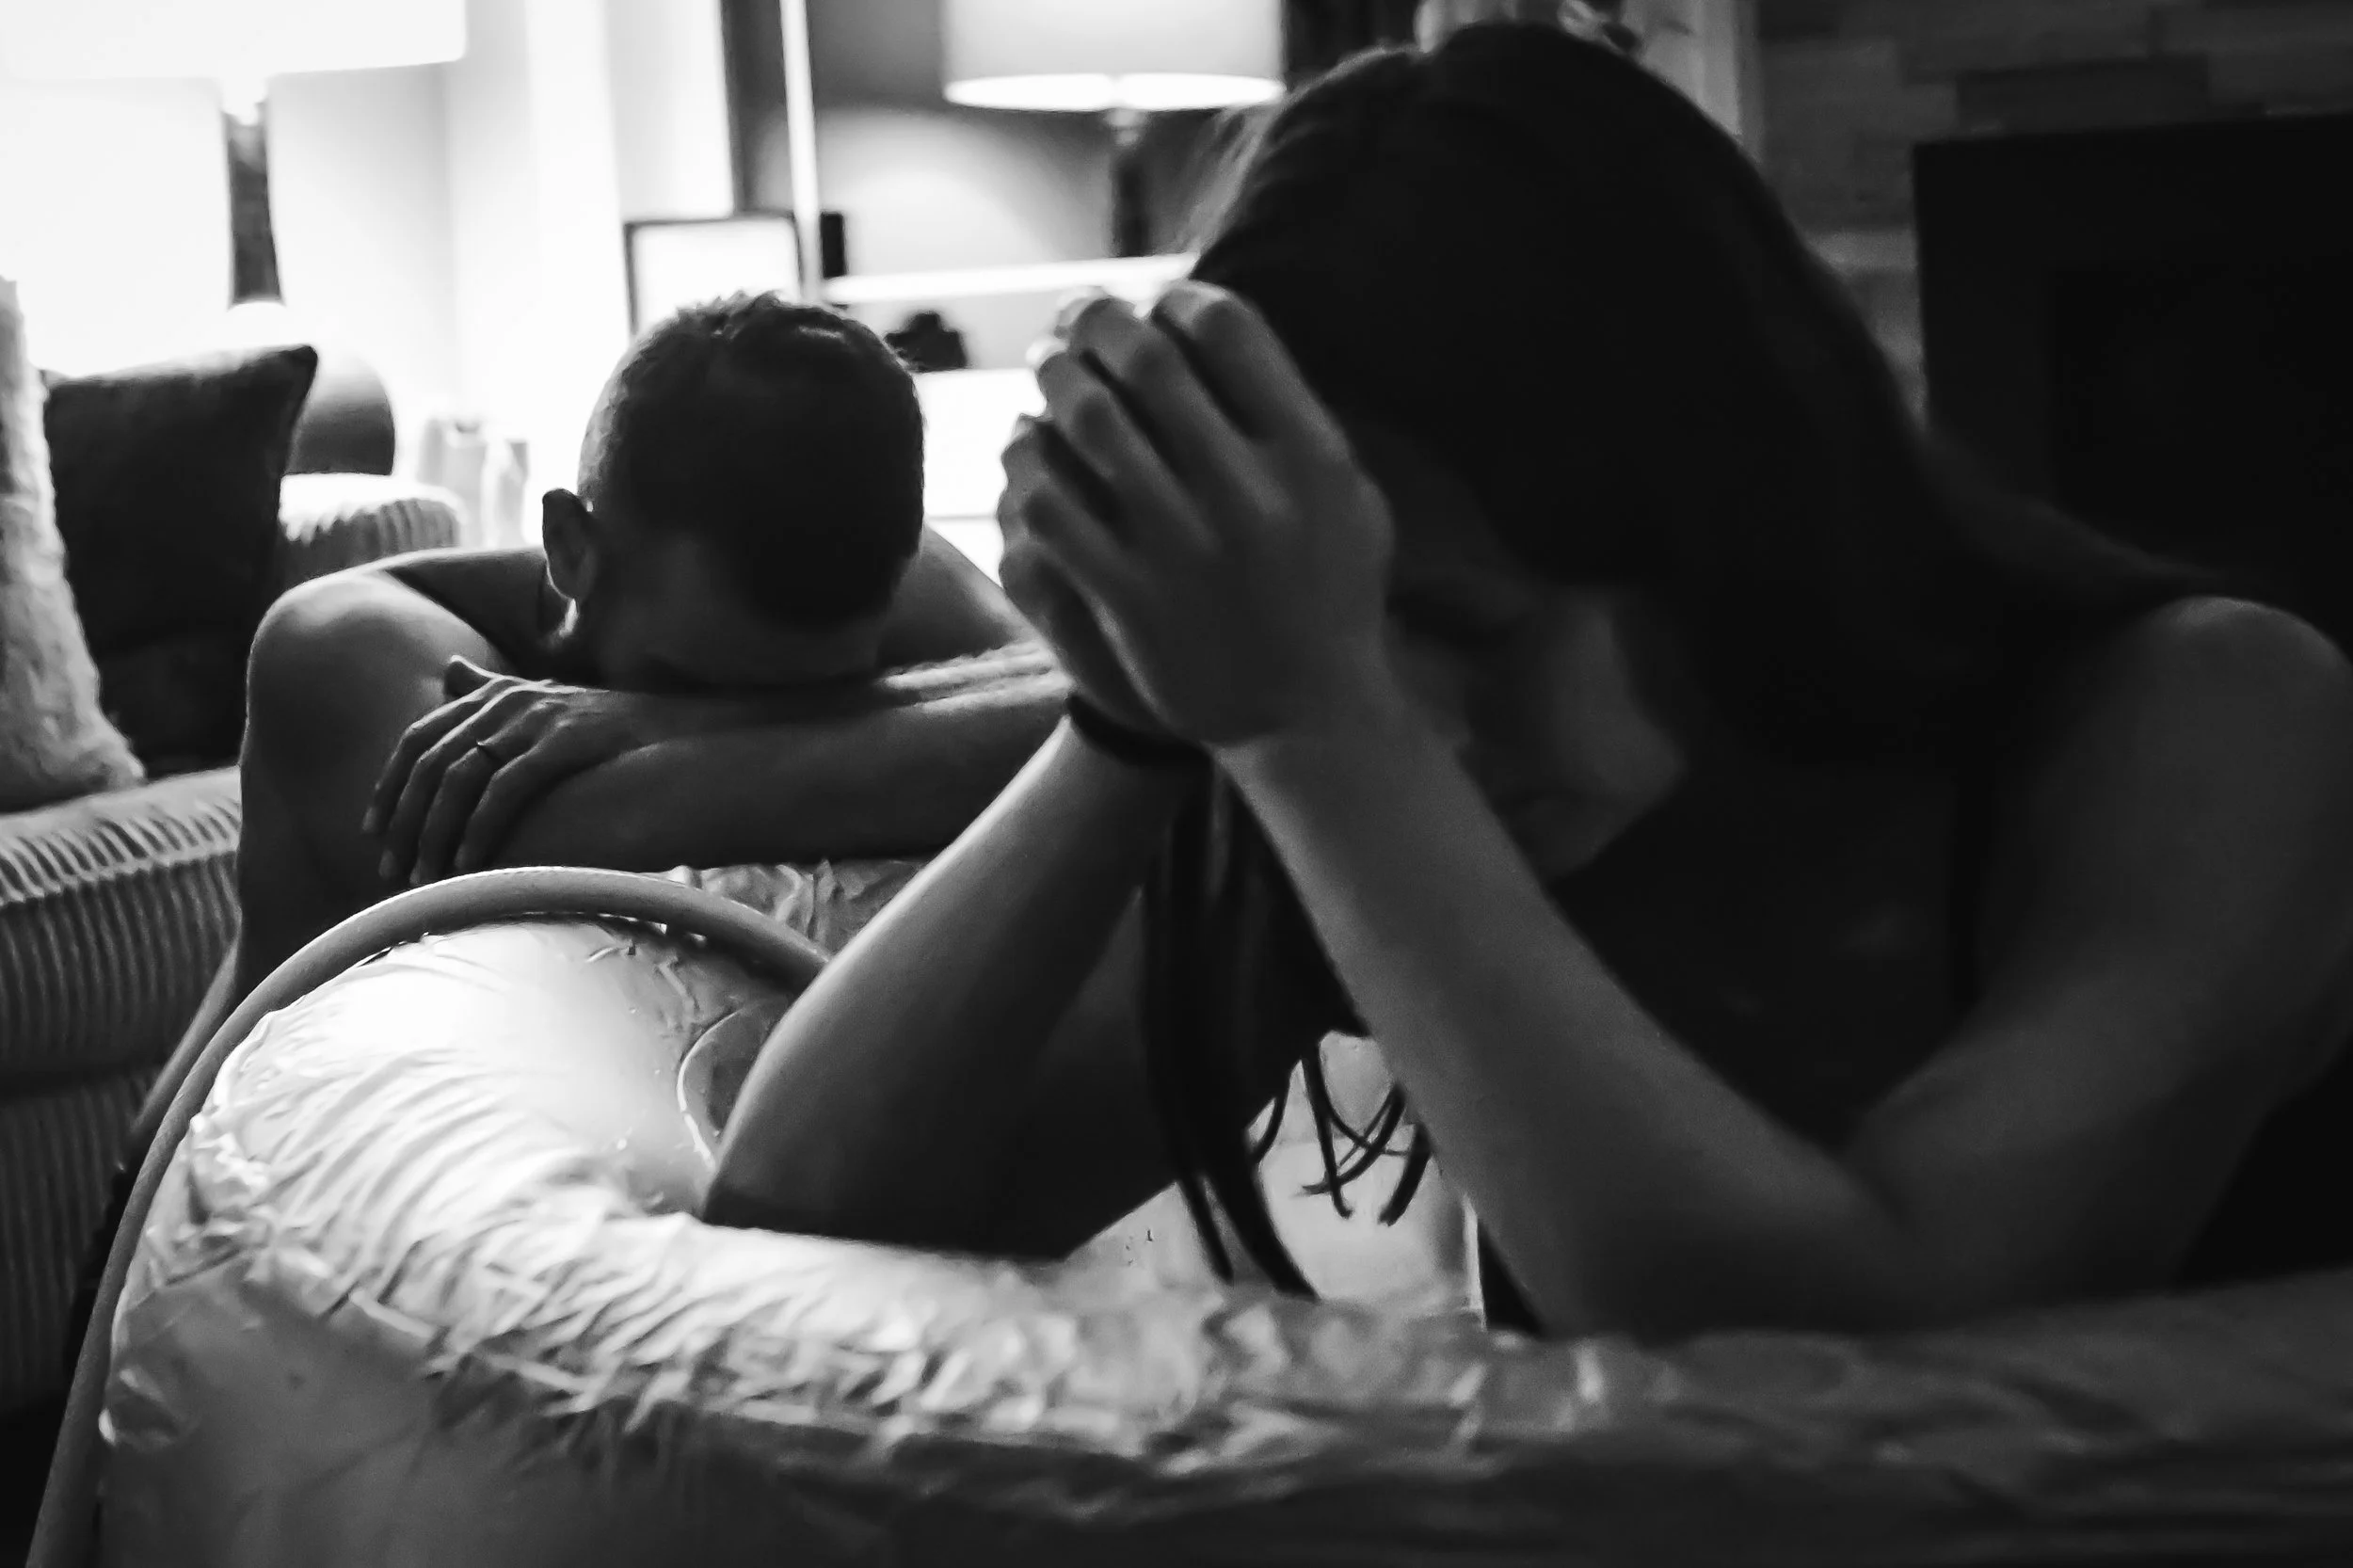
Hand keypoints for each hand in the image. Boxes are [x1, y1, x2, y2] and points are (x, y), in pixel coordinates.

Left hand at [364, 658, 666, 883]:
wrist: (679, 734)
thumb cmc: (610, 728)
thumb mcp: (544, 699)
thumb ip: (492, 689)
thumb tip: (450, 670)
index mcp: (493, 694)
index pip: (419, 738)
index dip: (389, 785)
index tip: (372, 830)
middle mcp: (506, 701)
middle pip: (431, 762)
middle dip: (404, 819)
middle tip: (390, 866)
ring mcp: (534, 719)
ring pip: (458, 778)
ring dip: (434, 832)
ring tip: (424, 875)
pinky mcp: (562, 741)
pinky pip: (504, 790)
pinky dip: (479, 829)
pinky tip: (468, 862)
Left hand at [1001, 282, 1397, 749]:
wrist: (1308, 715)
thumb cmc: (1331, 594)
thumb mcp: (1351, 499)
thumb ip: (1297, 416)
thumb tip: (1219, 328)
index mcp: (1310, 456)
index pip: (1229, 330)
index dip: (1177, 298)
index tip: (1154, 300)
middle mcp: (1249, 495)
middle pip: (1149, 365)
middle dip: (1100, 321)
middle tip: (1077, 311)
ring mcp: (1184, 549)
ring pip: (1090, 427)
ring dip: (1056, 379)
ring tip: (1048, 364)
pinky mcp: (1132, 599)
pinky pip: (1053, 509)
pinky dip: (1029, 465)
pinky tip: (1029, 448)